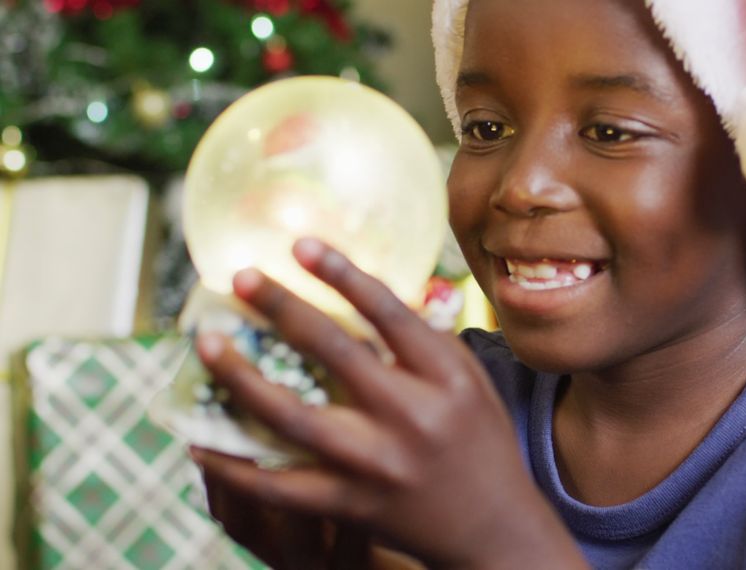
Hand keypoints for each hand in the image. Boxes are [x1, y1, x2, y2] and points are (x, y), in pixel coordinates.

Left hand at [191, 238, 584, 568]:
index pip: (387, 312)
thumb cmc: (481, 441)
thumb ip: (426, 340)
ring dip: (243, 378)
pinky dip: (236, 466)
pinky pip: (281, 486)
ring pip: (295, 416)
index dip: (341, 274)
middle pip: (335, 351)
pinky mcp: (352, 504)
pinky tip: (200, 442)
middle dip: (283, 308)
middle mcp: (412, 415)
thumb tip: (366, 291)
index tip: (300, 245)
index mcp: (445, 377)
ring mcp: (377, 463)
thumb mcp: (470, 381)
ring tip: (207, 345)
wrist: (495, 528)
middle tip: (241, 277)